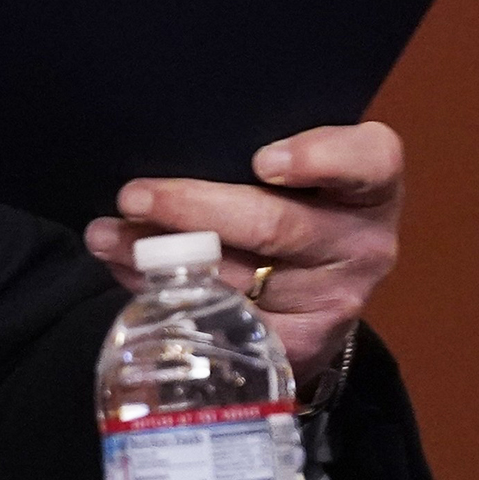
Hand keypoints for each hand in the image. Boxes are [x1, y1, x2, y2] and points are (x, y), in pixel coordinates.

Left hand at [83, 121, 402, 383]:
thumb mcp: (297, 161)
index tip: (263, 161)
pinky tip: (130, 276)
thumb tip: (165, 134)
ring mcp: (335, 301)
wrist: (320, 280)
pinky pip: (225, 323)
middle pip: (275, 226)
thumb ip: (250, 141)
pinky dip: (168, 297)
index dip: (318, 159)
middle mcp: (363, 243)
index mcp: (370, 184)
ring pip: (238, 279)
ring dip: (160, 257)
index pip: (367, 163)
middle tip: (133, 197)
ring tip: (108, 236)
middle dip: (193, 209)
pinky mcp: (302, 346)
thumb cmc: (295, 195)